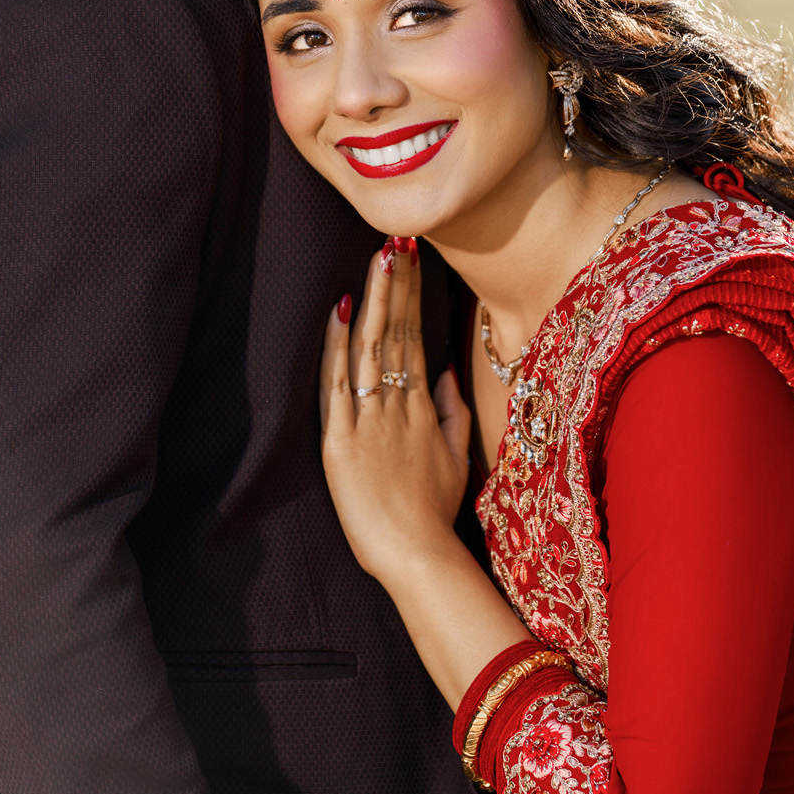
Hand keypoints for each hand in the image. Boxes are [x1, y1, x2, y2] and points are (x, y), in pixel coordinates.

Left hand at [320, 239, 470, 586]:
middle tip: (399, 238)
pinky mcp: (340, 442)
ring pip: (372, 349)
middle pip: (398, 333)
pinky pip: (338, 385)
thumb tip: (442, 372)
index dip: (413, 296)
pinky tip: (341, 312)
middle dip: (398, 284)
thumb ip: (452, 413)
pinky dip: (338, 346)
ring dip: (375, 301)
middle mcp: (397, 406)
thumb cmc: (434, 512)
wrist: (416, 555)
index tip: (412, 258)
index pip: (416, 338)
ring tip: (379, 259)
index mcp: (423, 408)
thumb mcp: (456, 459)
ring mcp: (369, 421)